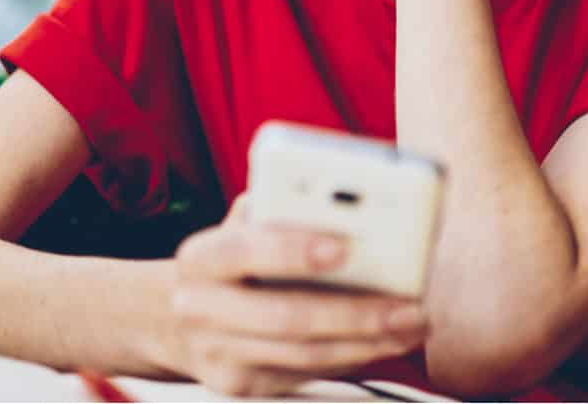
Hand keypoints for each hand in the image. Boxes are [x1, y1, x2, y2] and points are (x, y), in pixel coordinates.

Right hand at [163, 198, 429, 397]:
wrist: (175, 317)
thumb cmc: (231, 259)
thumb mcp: (242, 223)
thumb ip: (279, 209)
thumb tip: (342, 203)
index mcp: (202, 257)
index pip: (245, 250)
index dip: (293, 249)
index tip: (346, 245)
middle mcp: (200, 308)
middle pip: (285, 316)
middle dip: (354, 312)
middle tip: (409, 304)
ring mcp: (218, 354)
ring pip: (303, 355)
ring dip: (366, 342)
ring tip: (412, 324)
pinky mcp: (241, 385)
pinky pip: (306, 374)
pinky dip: (352, 358)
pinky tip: (386, 341)